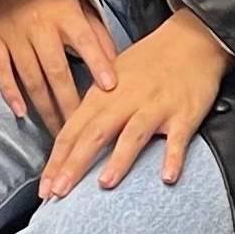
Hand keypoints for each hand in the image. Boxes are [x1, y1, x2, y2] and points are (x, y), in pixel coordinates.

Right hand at [0, 0, 119, 129]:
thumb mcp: (77, 1)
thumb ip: (96, 31)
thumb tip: (117, 63)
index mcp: (65, 14)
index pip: (85, 41)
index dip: (97, 63)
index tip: (109, 88)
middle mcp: (40, 27)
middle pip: (57, 72)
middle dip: (70, 105)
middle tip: (81, 133)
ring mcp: (14, 36)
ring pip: (32, 79)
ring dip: (45, 109)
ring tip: (58, 133)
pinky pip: (1, 72)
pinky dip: (10, 93)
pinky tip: (21, 113)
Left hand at [37, 4, 232, 197]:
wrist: (190, 40)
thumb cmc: (148, 63)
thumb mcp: (110, 79)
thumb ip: (92, 109)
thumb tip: (68, 141)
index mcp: (102, 95)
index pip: (72, 131)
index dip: (56, 160)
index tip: (45, 187)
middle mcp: (125, 101)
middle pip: (94, 135)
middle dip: (74, 165)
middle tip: (58, 193)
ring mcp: (155, 108)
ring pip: (132, 135)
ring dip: (118, 160)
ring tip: (104, 184)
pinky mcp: (184, 114)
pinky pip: (178, 139)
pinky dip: (173, 157)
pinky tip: (167, 177)